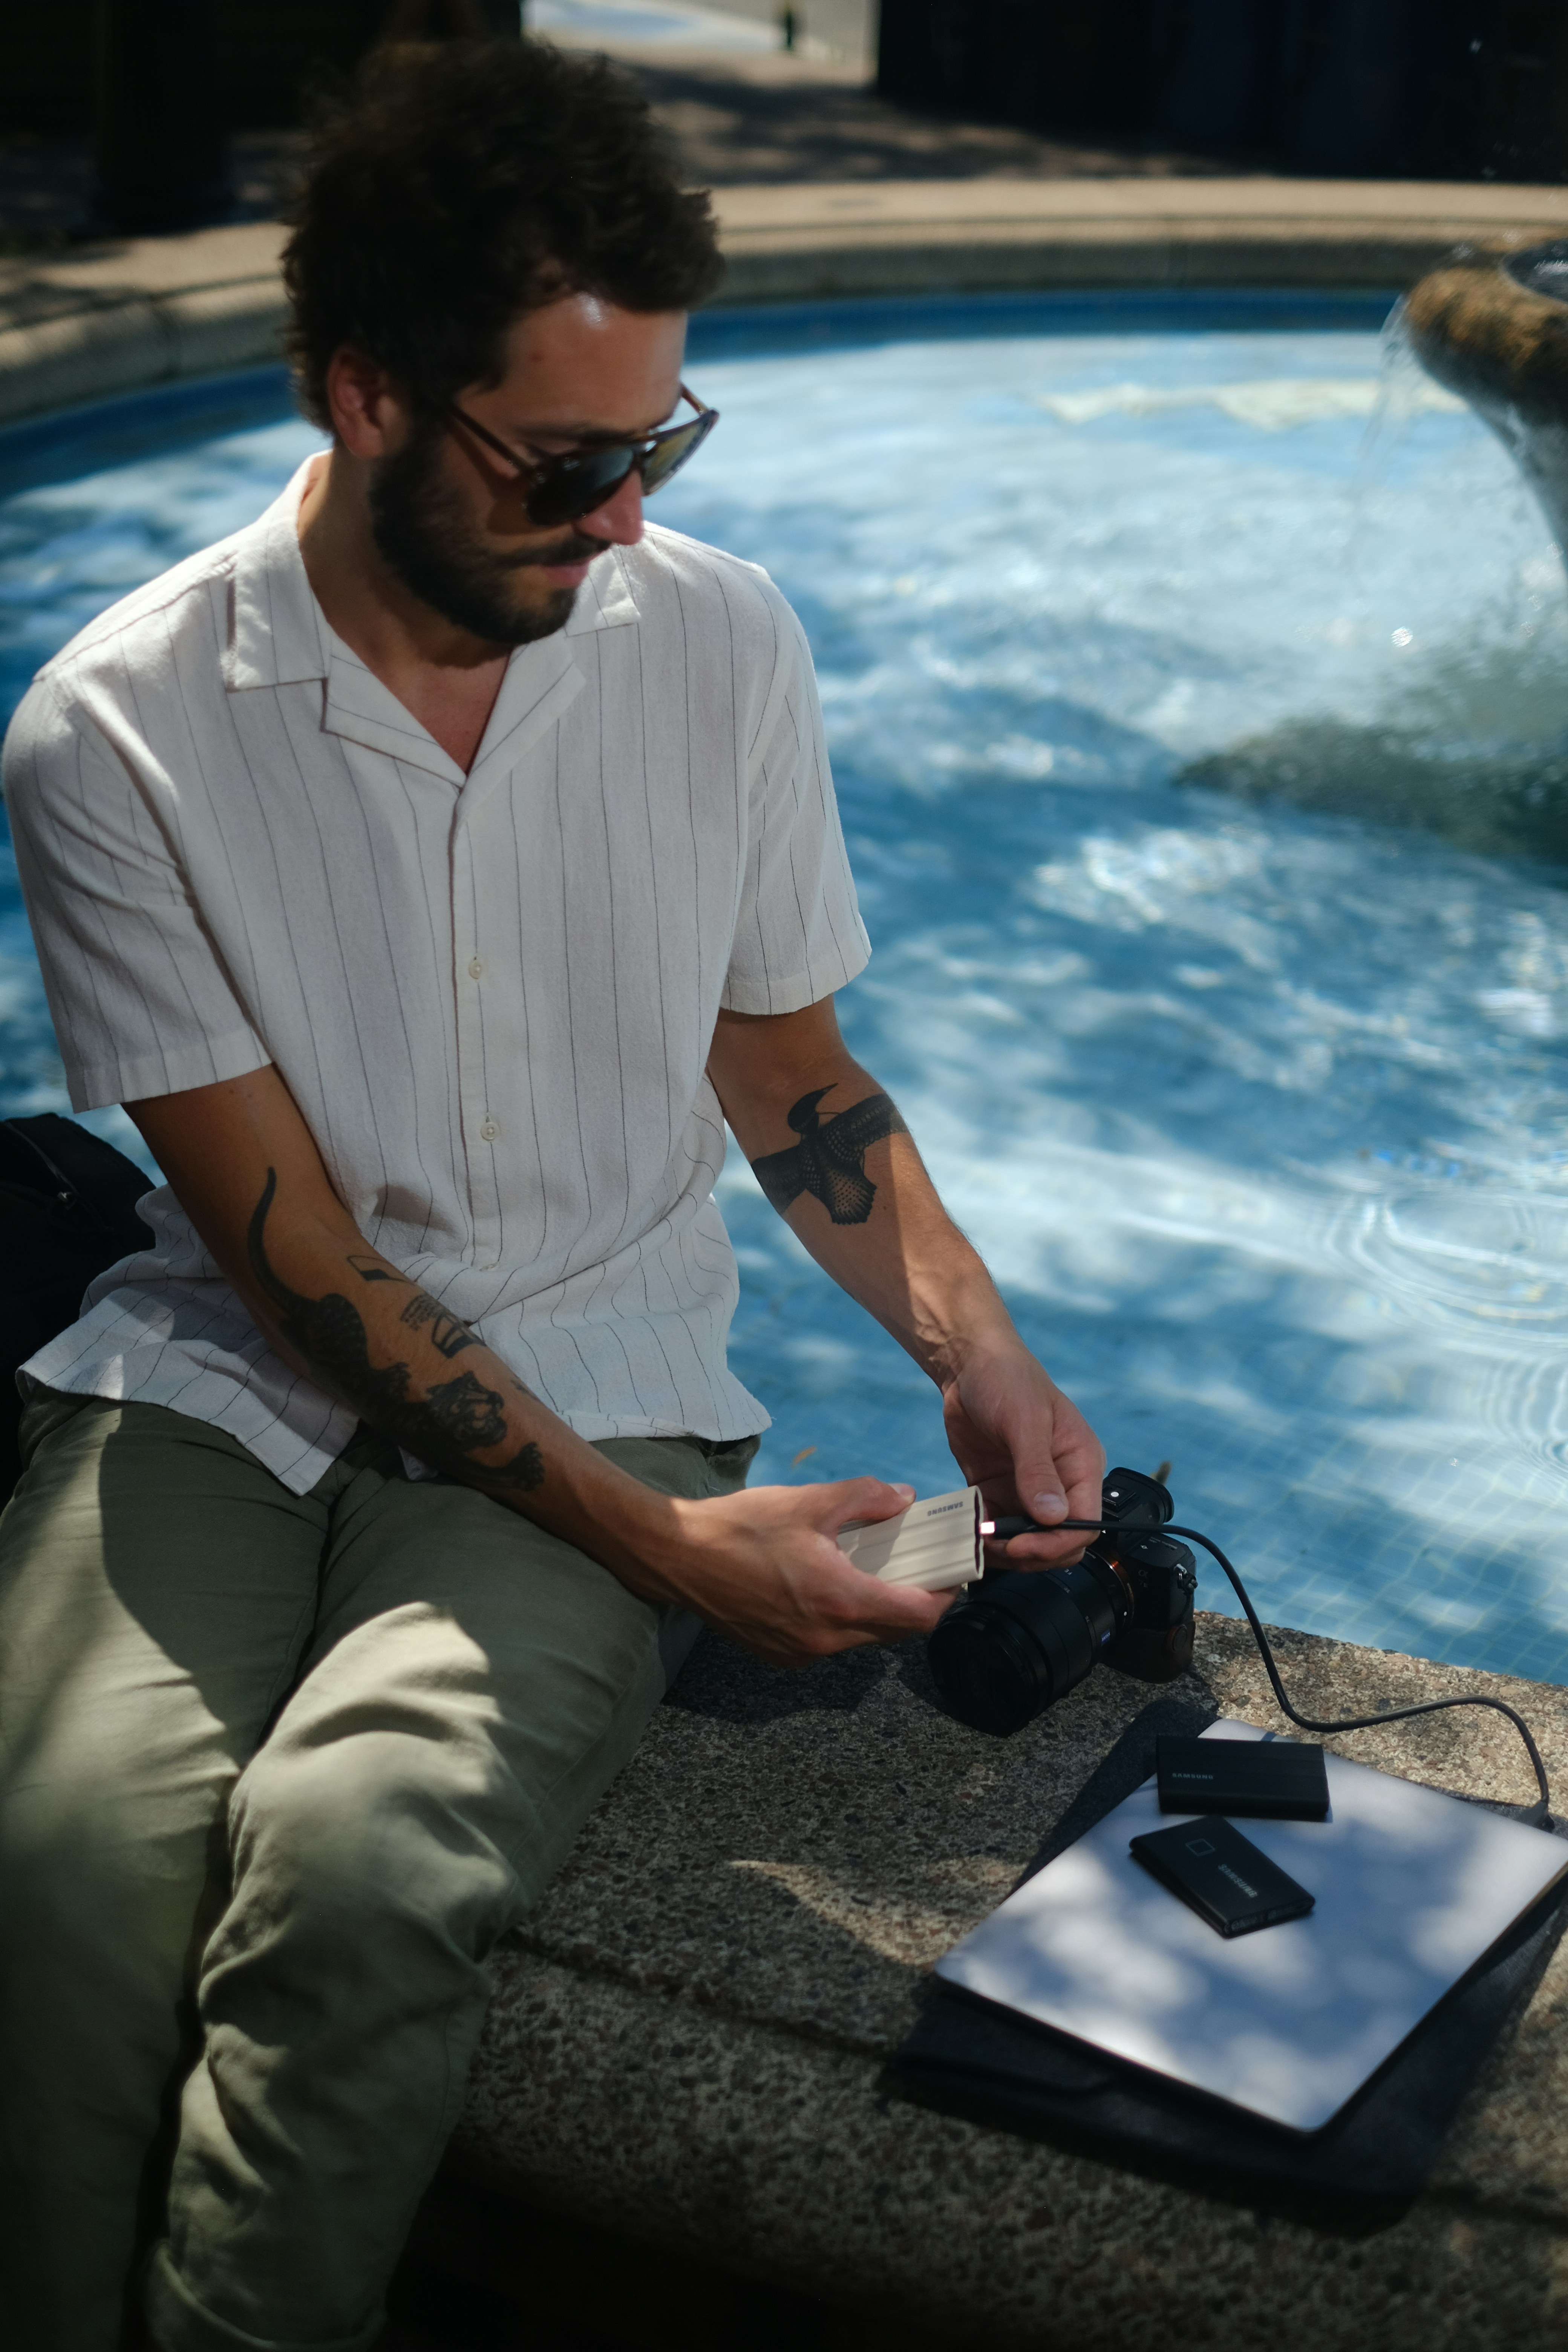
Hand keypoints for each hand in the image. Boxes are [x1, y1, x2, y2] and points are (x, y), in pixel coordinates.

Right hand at [650, 1477, 956, 1665]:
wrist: (676, 1556)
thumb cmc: (740, 1527)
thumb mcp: (809, 1501)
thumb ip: (865, 1498)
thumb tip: (903, 1498)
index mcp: (840, 1601)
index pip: (919, 1616)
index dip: (944, 1595)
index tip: (949, 1572)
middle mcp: (826, 1639)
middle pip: (895, 1630)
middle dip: (910, 1599)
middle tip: (911, 1563)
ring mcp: (802, 1653)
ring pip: (862, 1638)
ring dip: (874, 1608)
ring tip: (864, 1568)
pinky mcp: (781, 1655)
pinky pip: (830, 1642)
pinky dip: (841, 1618)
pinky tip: (823, 1584)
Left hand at [940, 1342, 1104, 1567]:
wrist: (968, 1365)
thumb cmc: (1007, 1379)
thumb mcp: (1025, 1421)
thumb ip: (1037, 1471)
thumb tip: (1053, 1517)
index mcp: (1080, 1465)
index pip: (1085, 1523)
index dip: (1058, 1543)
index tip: (1024, 1544)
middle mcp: (1059, 1483)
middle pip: (1059, 1541)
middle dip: (1033, 1552)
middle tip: (999, 1546)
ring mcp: (1027, 1490)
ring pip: (1028, 1540)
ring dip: (1006, 1550)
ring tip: (980, 1541)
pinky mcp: (998, 1490)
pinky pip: (997, 1526)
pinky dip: (985, 1536)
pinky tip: (969, 1531)